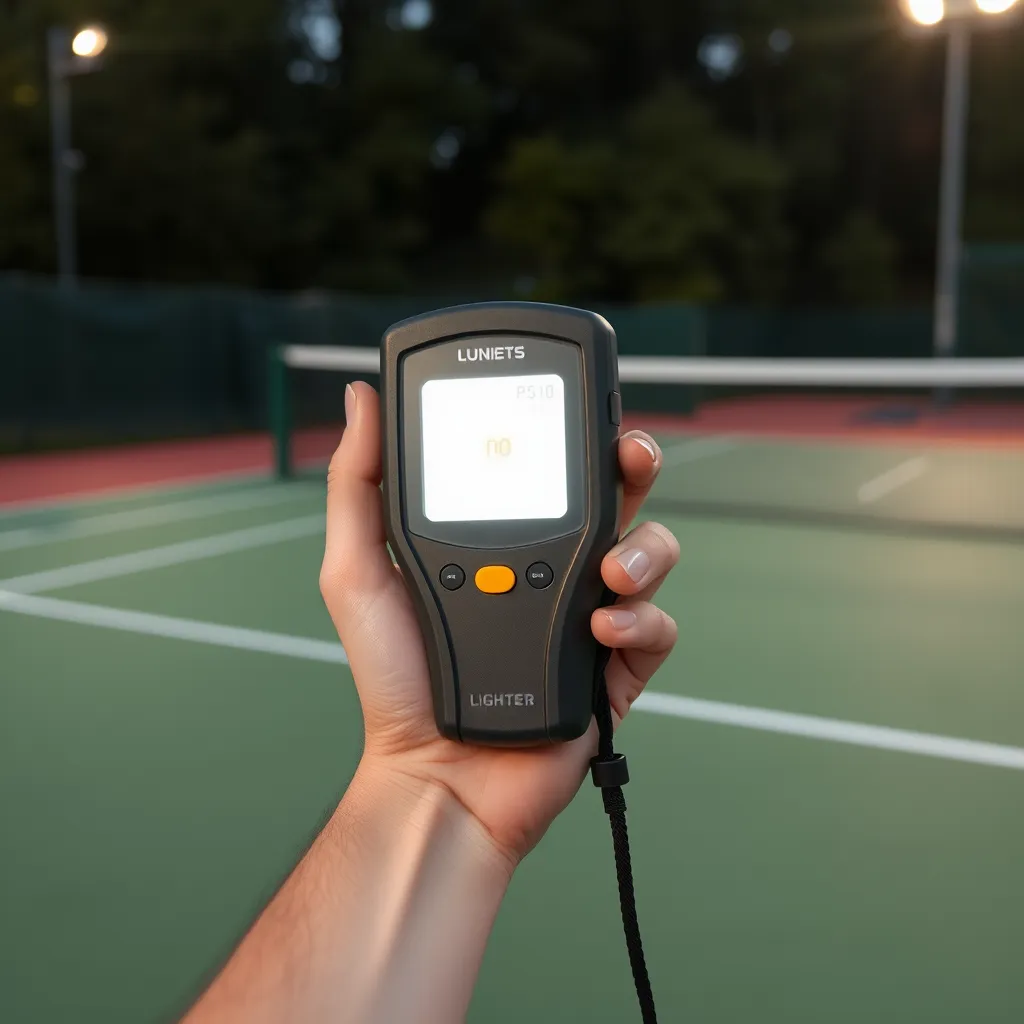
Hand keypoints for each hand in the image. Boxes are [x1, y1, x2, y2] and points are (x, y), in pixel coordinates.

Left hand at [320, 382, 679, 868]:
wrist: (433, 771)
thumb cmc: (394, 675)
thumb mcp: (359, 570)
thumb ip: (359, 485)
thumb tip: (360, 401)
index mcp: (503, 537)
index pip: (547, 467)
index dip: (570, 432)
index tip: (573, 406)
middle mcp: (554, 566)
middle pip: (615, 497)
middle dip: (634, 465)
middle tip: (630, 456)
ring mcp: (589, 615)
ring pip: (650, 553)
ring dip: (644, 550)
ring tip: (608, 576)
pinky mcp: (616, 668)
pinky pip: (658, 629)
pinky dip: (641, 623)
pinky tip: (602, 632)